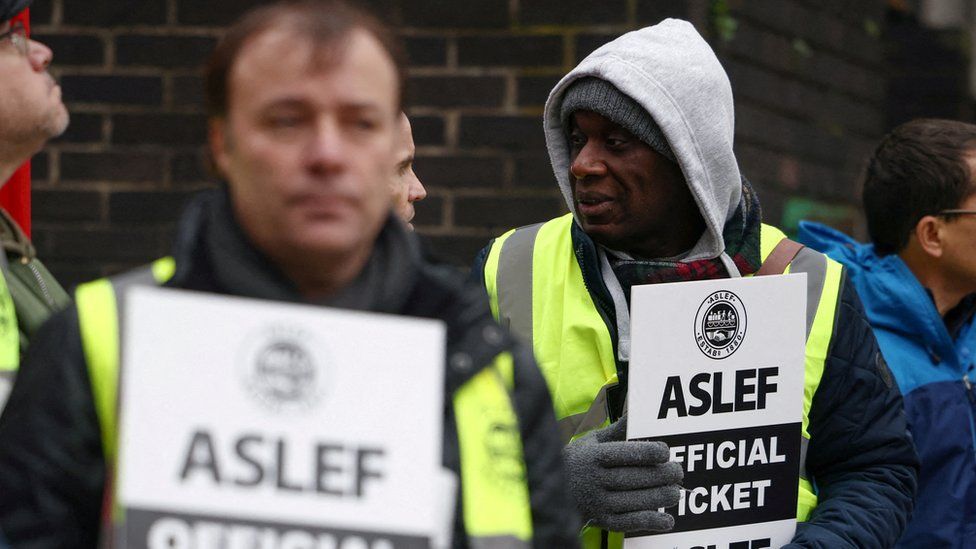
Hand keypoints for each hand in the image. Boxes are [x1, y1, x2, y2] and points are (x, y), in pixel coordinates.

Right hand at [563, 417, 682, 532]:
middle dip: (660, 475)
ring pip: (633, 501)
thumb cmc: (577, 461)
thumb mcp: (591, 442)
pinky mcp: (601, 520)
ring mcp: (597, 502)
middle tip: (677, 471)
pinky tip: (667, 520)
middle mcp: (593, 479)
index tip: (665, 451)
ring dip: (659, 497)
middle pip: (632, 478)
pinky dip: (650, 522)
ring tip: (676, 492)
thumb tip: (635, 413)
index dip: (647, 452)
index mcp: (592, 456)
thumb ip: (616, 431)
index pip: (623, 454)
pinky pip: (628, 522)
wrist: (550, 492)